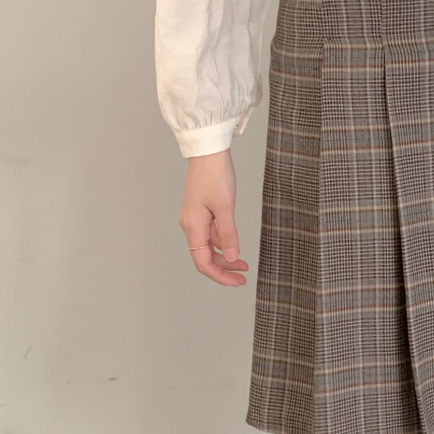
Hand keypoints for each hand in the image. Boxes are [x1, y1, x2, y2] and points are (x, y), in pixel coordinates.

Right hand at [179, 149, 248, 286]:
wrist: (208, 151)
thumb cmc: (215, 175)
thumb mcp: (226, 207)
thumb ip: (229, 235)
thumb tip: (233, 256)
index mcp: (193, 227)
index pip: (203, 262)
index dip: (220, 276)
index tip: (238, 281)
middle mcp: (190, 225)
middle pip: (205, 257)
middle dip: (224, 269)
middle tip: (243, 276)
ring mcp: (194, 219)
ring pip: (208, 247)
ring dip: (225, 257)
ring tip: (243, 263)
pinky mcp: (200, 211)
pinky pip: (209, 235)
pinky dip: (222, 243)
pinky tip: (234, 245)